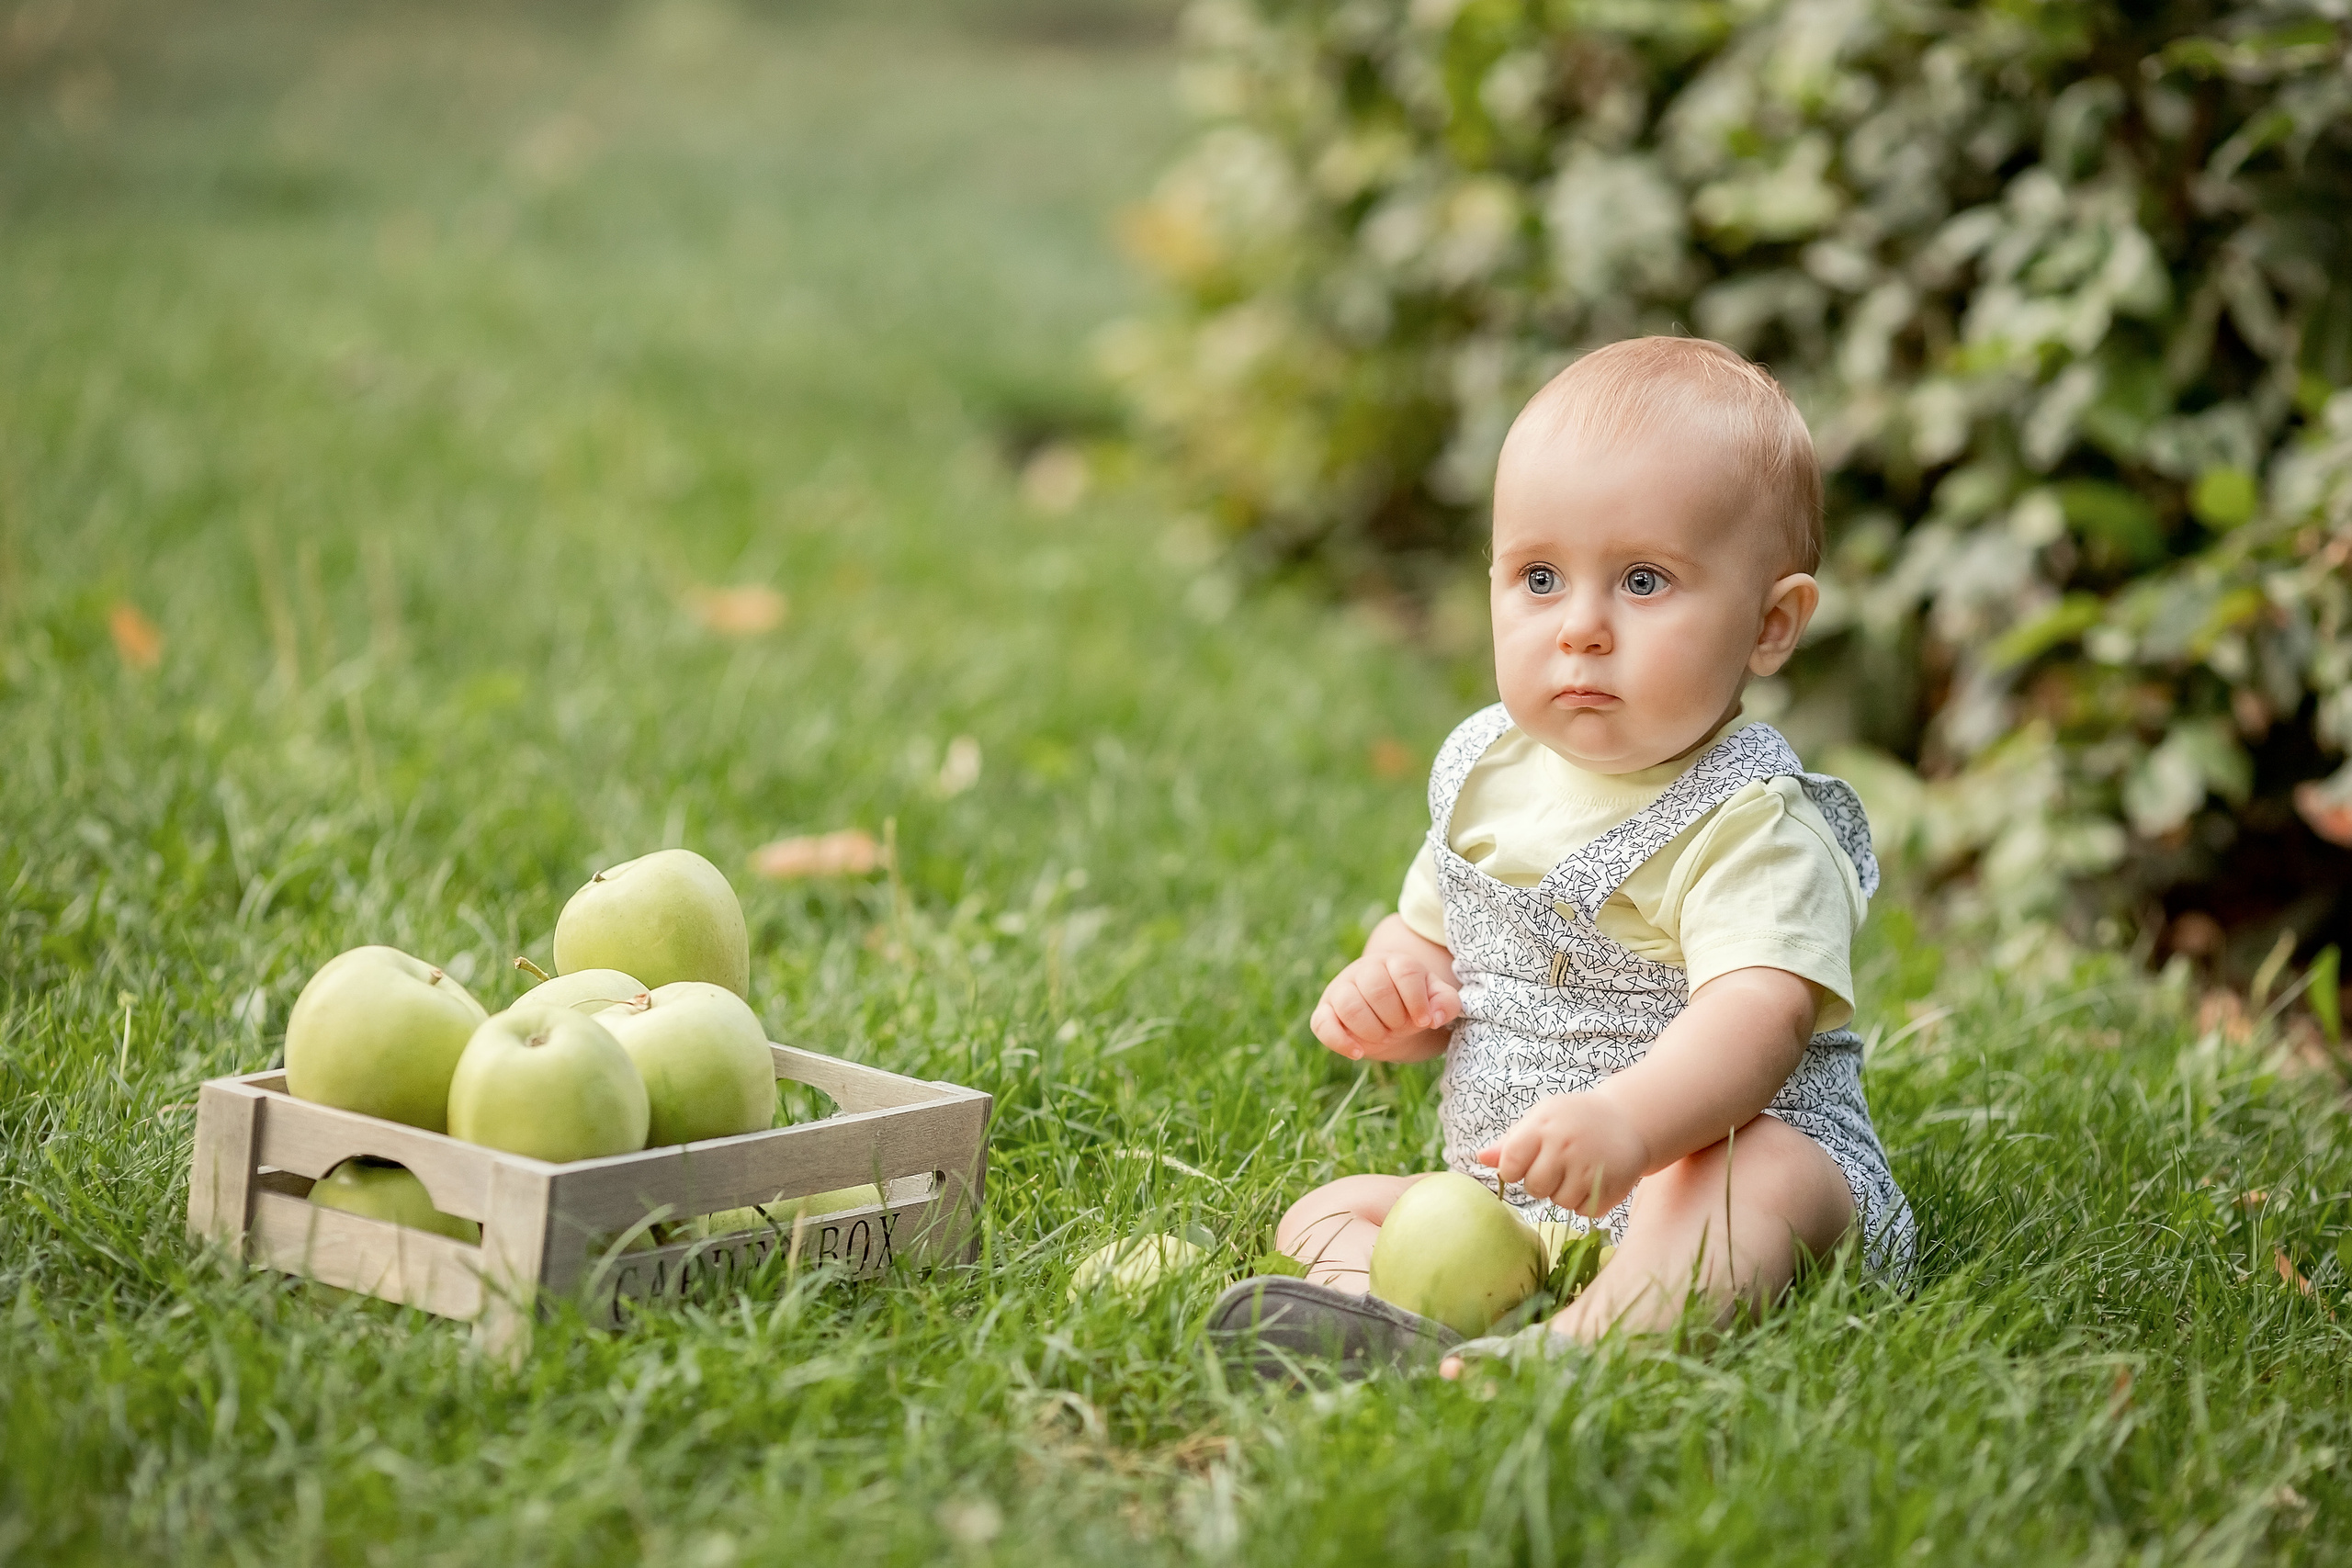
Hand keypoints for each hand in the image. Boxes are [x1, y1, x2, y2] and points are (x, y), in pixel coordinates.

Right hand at [1310, 951, 1460, 1061]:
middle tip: (1401, 1028)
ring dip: (1371, 1029)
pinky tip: (1358, 1052)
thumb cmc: (1414, 1004)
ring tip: (1382, 1037)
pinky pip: (1322, 1023)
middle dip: (1394, 1018)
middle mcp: (1365, 970)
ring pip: (1349, 1004)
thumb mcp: (1437, 1001)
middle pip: (1377, 989)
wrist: (1388, 1013)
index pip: (1405, 972)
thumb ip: (1446, 1003)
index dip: (1417, 1000)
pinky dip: (1339, 1041)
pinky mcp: (1325, 1011)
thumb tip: (1435, 1017)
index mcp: (1395, 962)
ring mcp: (1341, 988)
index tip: (1425, 1021)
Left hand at [1478, 1089, 1650, 1215]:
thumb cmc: (1573, 1119)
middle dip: (1540, 1182)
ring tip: (1576, 1170)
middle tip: (1555, 1166)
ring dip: (1564, 1192)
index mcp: (1543, 1126)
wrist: (1627, 1119)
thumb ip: (1511, 1140)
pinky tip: (1592, 1180)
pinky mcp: (1612, 1187)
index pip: (1511, 1163)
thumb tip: (1481, 1158)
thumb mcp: (1541, 1117)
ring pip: (1560, 1202)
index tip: (1522, 1165)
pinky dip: (1586, 1201)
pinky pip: (1584, 1211)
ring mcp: (1590, 1168)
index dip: (1513, 1170)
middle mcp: (1566, 1146)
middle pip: (1535, 1187)